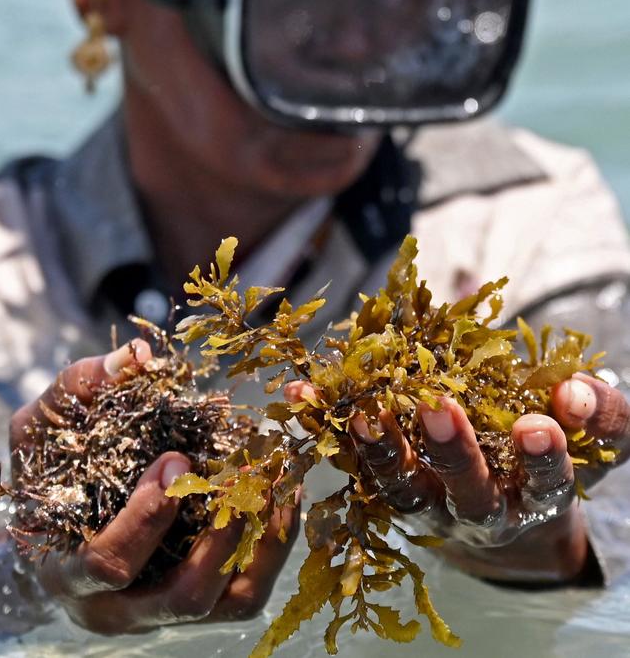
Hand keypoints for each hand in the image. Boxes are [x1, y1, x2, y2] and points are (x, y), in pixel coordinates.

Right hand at [10, 340, 298, 634]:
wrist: (65, 517)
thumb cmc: (52, 470)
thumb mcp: (47, 426)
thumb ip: (81, 387)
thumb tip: (139, 356)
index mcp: (70, 572)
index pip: (107, 566)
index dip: (146, 516)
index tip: (174, 459)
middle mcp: (121, 607)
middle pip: (182, 596)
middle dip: (217, 534)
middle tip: (236, 473)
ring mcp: (169, 609)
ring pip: (229, 600)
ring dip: (260, 539)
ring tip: (272, 482)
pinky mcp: (208, 601)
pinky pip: (250, 588)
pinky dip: (274, 543)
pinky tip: (283, 493)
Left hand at [285, 373, 629, 584]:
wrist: (508, 515)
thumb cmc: (549, 464)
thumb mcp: (591, 445)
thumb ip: (600, 416)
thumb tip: (577, 389)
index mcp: (535, 498)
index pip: (545, 483)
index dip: (542, 457)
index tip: (537, 423)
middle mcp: (478, 510)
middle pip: (466, 491)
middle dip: (452, 450)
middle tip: (438, 406)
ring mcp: (429, 504)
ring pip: (402, 487)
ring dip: (379, 447)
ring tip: (362, 410)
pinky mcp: (389, 488)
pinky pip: (355, 461)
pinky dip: (328, 428)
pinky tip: (304, 395)